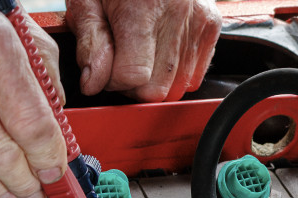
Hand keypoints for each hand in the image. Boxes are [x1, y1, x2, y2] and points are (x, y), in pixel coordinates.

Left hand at [65, 0, 220, 101]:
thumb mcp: (86, 1)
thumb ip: (90, 44)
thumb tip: (93, 83)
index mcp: (142, 9)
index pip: (132, 76)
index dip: (111, 81)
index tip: (103, 68)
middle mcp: (177, 15)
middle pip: (157, 88)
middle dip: (133, 85)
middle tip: (119, 60)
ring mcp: (199, 20)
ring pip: (178, 86)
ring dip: (154, 79)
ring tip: (139, 52)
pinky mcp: (211, 24)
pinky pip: (195, 74)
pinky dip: (175, 72)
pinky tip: (158, 51)